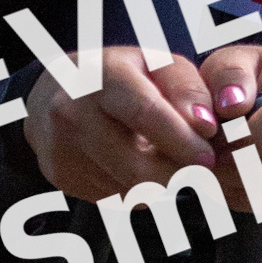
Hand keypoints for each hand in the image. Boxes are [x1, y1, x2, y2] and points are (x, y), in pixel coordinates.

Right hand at [23, 47, 220, 202]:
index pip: (145, 113)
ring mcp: (62, 148)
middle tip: (199, 171)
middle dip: (177, 174)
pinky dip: (138, 190)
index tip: (208, 158)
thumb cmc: (119, 77)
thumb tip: (205, 126)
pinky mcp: (61, 176)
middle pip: (136, 166)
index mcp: (101, 75)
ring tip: (170, 163)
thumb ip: (186, 87)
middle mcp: (72, 112)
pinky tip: (141, 168)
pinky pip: (115, 197)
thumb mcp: (155, 64)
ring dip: (161, 184)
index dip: (182, 140)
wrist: (53, 95)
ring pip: (129, 189)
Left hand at [196, 44, 261, 214]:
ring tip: (216, 169)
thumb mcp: (230, 62)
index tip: (218, 143)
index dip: (250, 134)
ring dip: (241, 185)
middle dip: (242, 166)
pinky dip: (248, 196)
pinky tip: (229, 179)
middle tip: (210, 161)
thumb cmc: (246, 81)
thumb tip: (233, 104)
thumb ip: (228, 75)